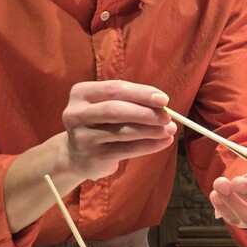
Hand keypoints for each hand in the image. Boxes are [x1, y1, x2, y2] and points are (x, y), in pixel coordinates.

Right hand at [61, 80, 177, 180]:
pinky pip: (127, 149)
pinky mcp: (93, 157)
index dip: (140, 93)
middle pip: (116, 110)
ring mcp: (83, 137)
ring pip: (123, 131)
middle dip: (146, 112)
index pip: (114, 89)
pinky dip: (149, 145)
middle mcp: (76, 114)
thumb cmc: (100, 122)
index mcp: (81, 94)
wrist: (75, 155)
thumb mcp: (106, 105)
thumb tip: (162, 104)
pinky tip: (163, 142)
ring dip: (151, 130)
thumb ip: (128, 101)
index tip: (164, 99)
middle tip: (168, 116)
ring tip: (170, 129)